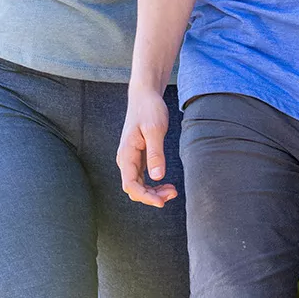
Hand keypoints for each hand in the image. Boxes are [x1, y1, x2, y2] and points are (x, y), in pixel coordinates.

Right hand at [118, 86, 178, 206]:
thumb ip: (155, 154)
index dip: (145, 197)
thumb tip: (157, 177)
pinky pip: (143, 178)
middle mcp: (125, 159)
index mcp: (126, 154)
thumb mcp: (155, 130)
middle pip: (134, 188)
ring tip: (172, 190)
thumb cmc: (149, 109)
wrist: (144, 96)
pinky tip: (166, 184)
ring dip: (153, 192)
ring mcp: (131, 159)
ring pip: (138, 185)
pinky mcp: (138, 157)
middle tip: (173, 193)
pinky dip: (154, 184)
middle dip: (151, 196)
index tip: (162, 202)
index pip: (130, 184)